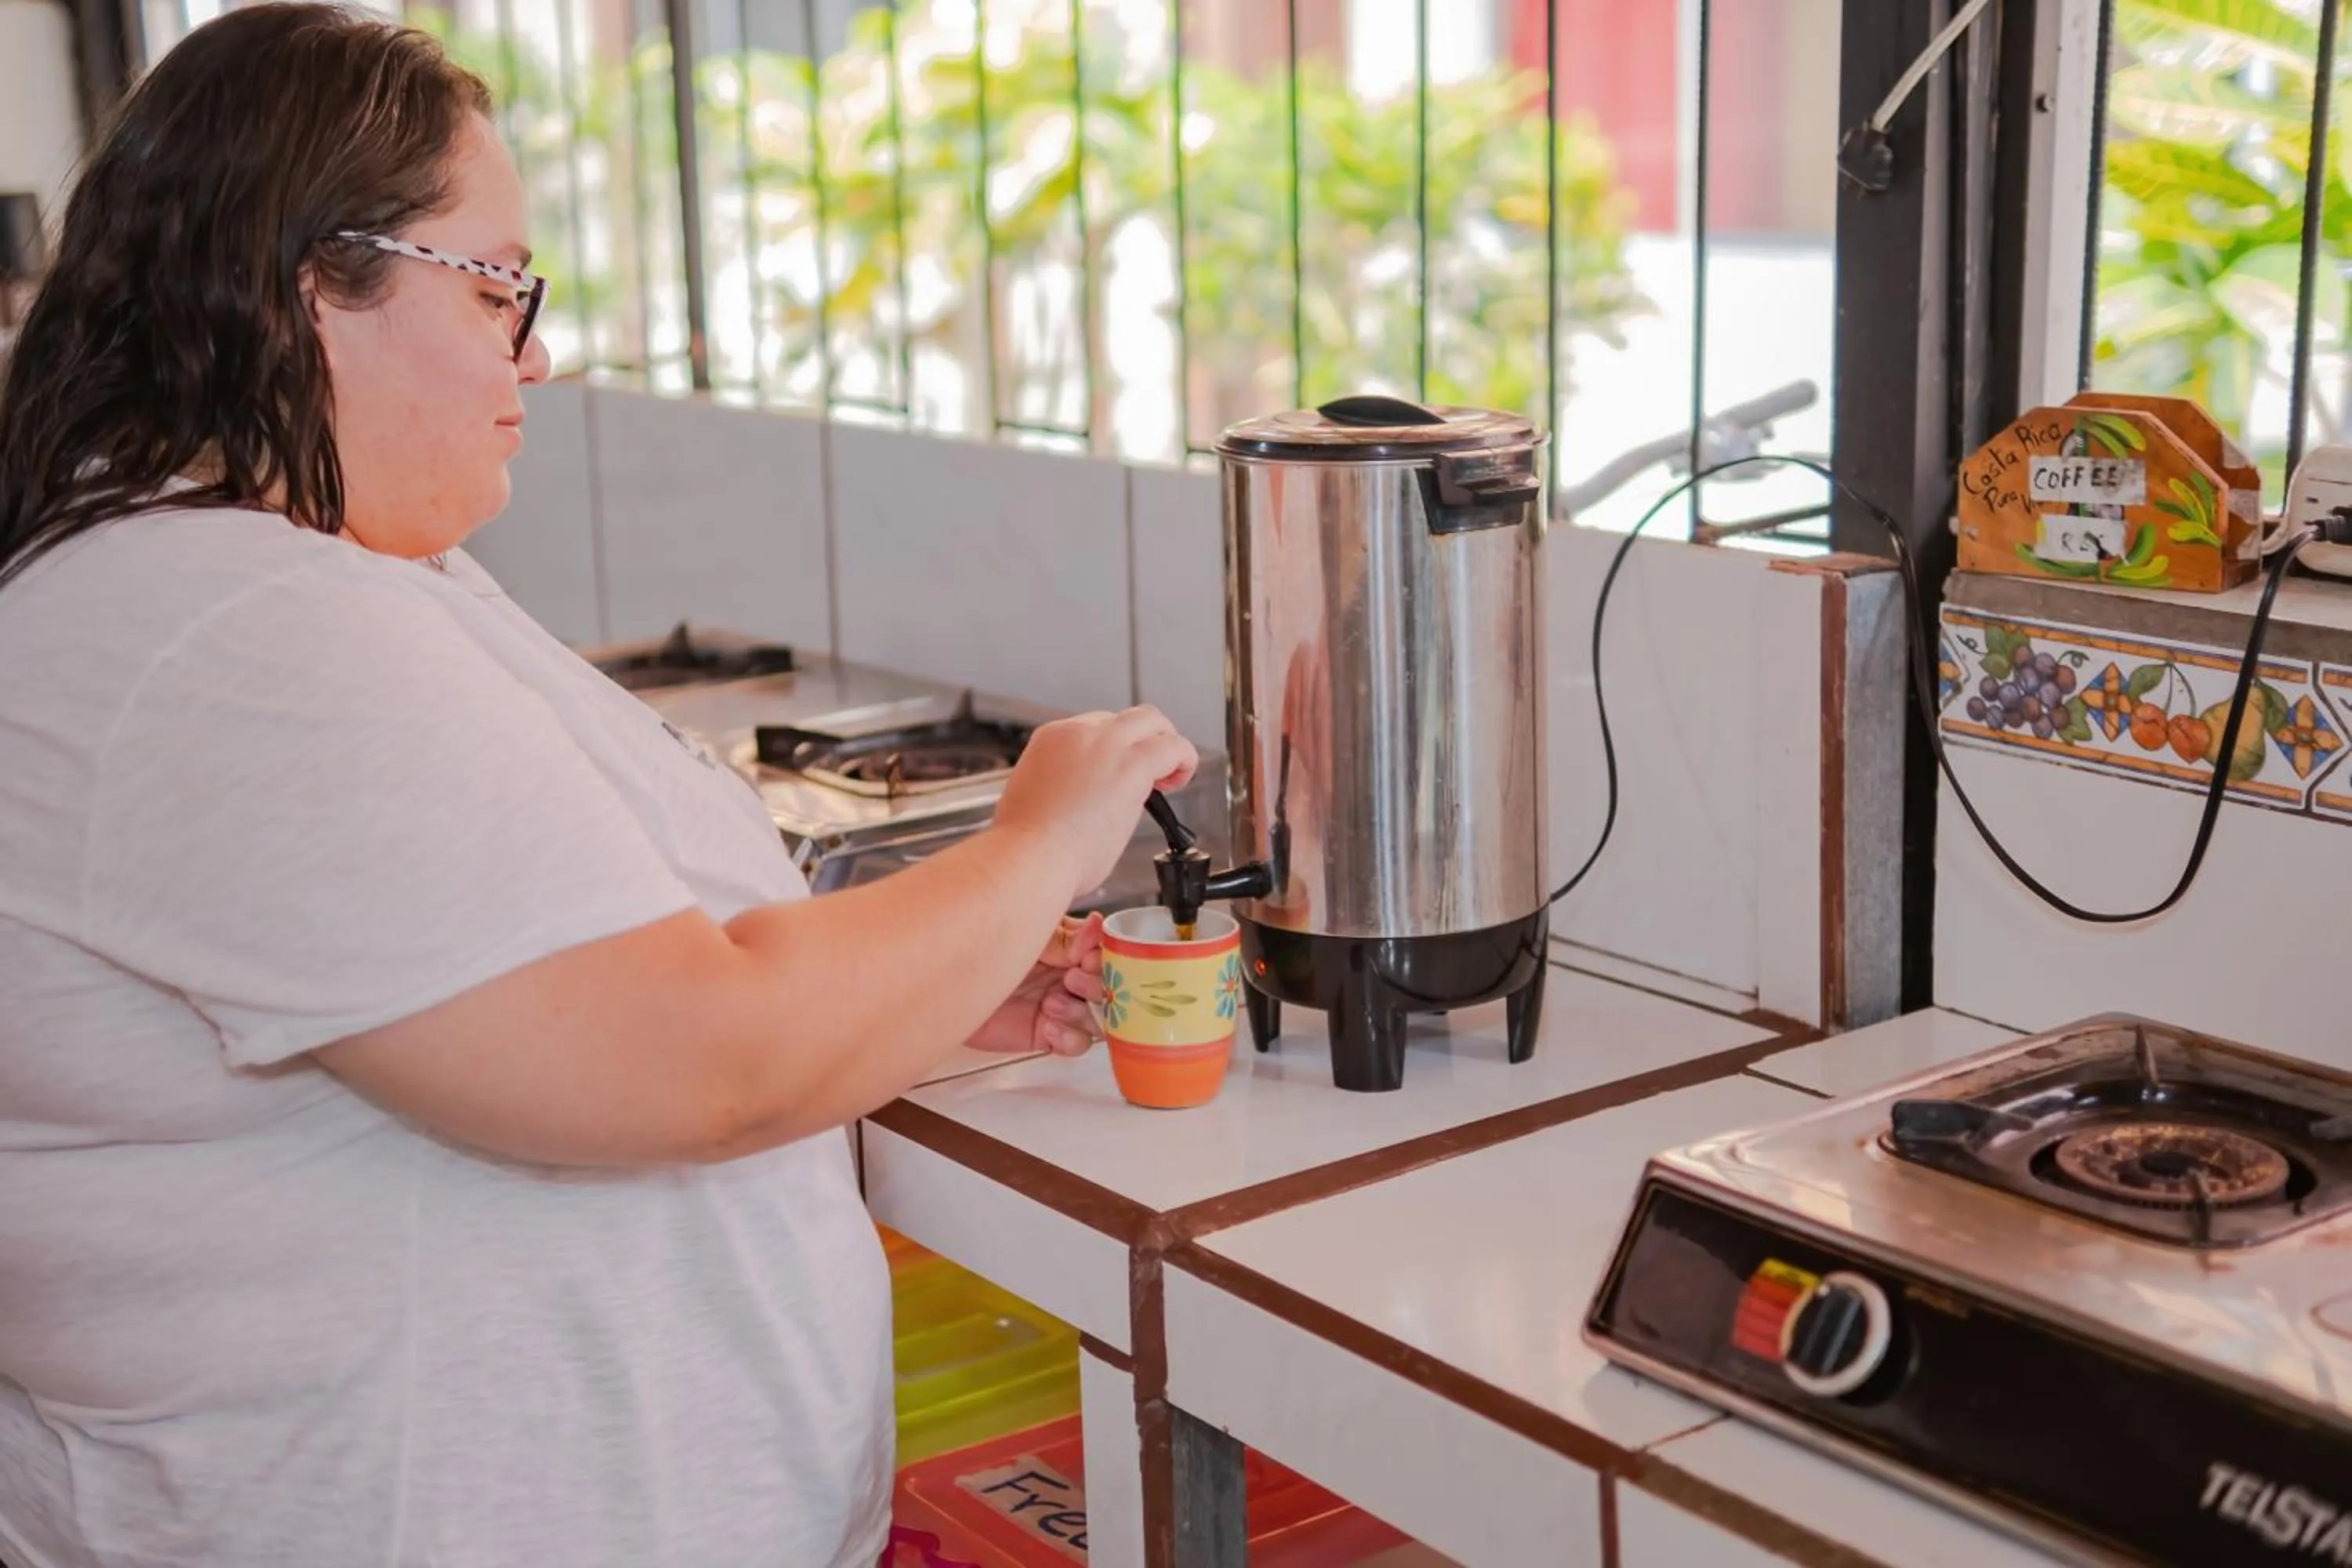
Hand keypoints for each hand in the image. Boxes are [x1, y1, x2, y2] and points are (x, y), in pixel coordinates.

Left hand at [967, 914, 1106, 1057]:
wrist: (945, 981)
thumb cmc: (979, 946)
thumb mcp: (1026, 933)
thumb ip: (1064, 936)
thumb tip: (1098, 927)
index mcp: (1069, 946)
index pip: (1105, 953)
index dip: (1106, 958)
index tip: (1092, 957)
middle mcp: (1068, 976)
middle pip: (1108, 988)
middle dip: (1096, 985)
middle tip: (1072, 979)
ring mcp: (1060, 1005)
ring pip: (1098, 1017)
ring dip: (1082, 1012)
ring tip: (1052, 1003)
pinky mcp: (1046, 1033)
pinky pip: (1076, 1042)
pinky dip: (1070, 1037)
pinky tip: (1050, 1026)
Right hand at [992, 706, 1197, 900]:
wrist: (1029, 857)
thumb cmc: (1029, 847)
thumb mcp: (1035, 802)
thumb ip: (1062, 790)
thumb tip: (1083, 804)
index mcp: (1051, 741)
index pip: (1095, 729)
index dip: (1114, 751)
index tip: (1117, 775)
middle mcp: (1078, 734)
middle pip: (1125, 718)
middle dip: (1142, 740)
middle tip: (1148, 772)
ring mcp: (1106, 745)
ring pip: (1152, 722)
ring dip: (1165, 745)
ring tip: (1167, 777)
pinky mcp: (1132, 766)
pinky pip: (1174, 748)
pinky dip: (1183, 760)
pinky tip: (1178, 782)